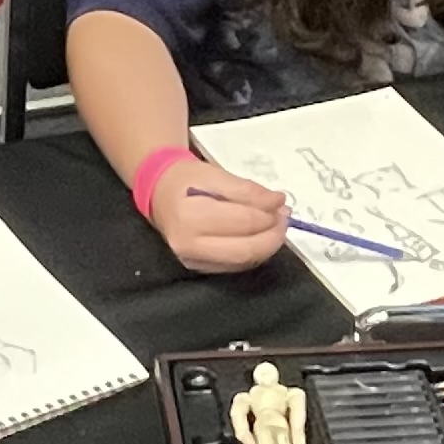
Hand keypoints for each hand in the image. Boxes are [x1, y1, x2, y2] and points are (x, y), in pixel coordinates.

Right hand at [150, 157, 288, 273]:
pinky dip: (253, 252)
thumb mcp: (216, 175)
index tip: (281, 202)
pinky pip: (235, 265)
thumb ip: (248, 190)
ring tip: (275, 225)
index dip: (268, 213)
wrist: (159, 193)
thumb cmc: (186, 180)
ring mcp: (193, 261)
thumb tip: (278, 202)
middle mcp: (188, 245)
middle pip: (245, 250)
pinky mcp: (199, 268)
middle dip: (272, 235)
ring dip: (266, 245)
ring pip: (243, 261)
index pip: (242, 222)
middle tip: (284, 217)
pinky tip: (259, 237)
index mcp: (190, 217)